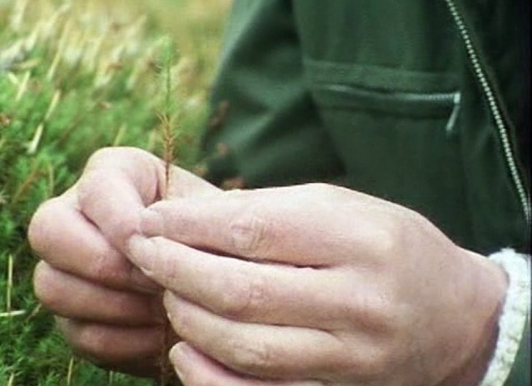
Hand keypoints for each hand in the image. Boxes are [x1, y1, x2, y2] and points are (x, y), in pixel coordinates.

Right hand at [28, 147, 218, 375]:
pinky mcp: (75, 318)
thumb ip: (186, 219)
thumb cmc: (221, 237)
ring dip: (116, 305)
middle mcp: (75, 215)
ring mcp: (65, 268)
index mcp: (113, 174)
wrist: (223, 281)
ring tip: (165, 309)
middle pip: (48, 231)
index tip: (158, 247)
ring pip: (53, 286)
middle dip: (105, 264)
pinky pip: (81, 334)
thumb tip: (148, 244)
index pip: (94, 188)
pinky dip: (125, 341)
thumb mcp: (216, 214)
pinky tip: (161, 335)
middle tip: (155, 282)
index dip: (122, 222)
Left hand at [126, 184, 507, 384]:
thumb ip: (265, 213)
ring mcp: (352, 355)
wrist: (453, 313)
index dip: (188, 225)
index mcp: (358, 239)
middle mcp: (359, 301)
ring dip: (188, 318)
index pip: (253, 231)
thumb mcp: (338, 207)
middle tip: (143, 253)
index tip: (150, 219)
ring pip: (245, 346)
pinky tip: (185, 347)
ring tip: (165, 292)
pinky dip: (211, 373)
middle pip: (241, 292)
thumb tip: (182, 220)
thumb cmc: (386, 244)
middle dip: (175, 271)